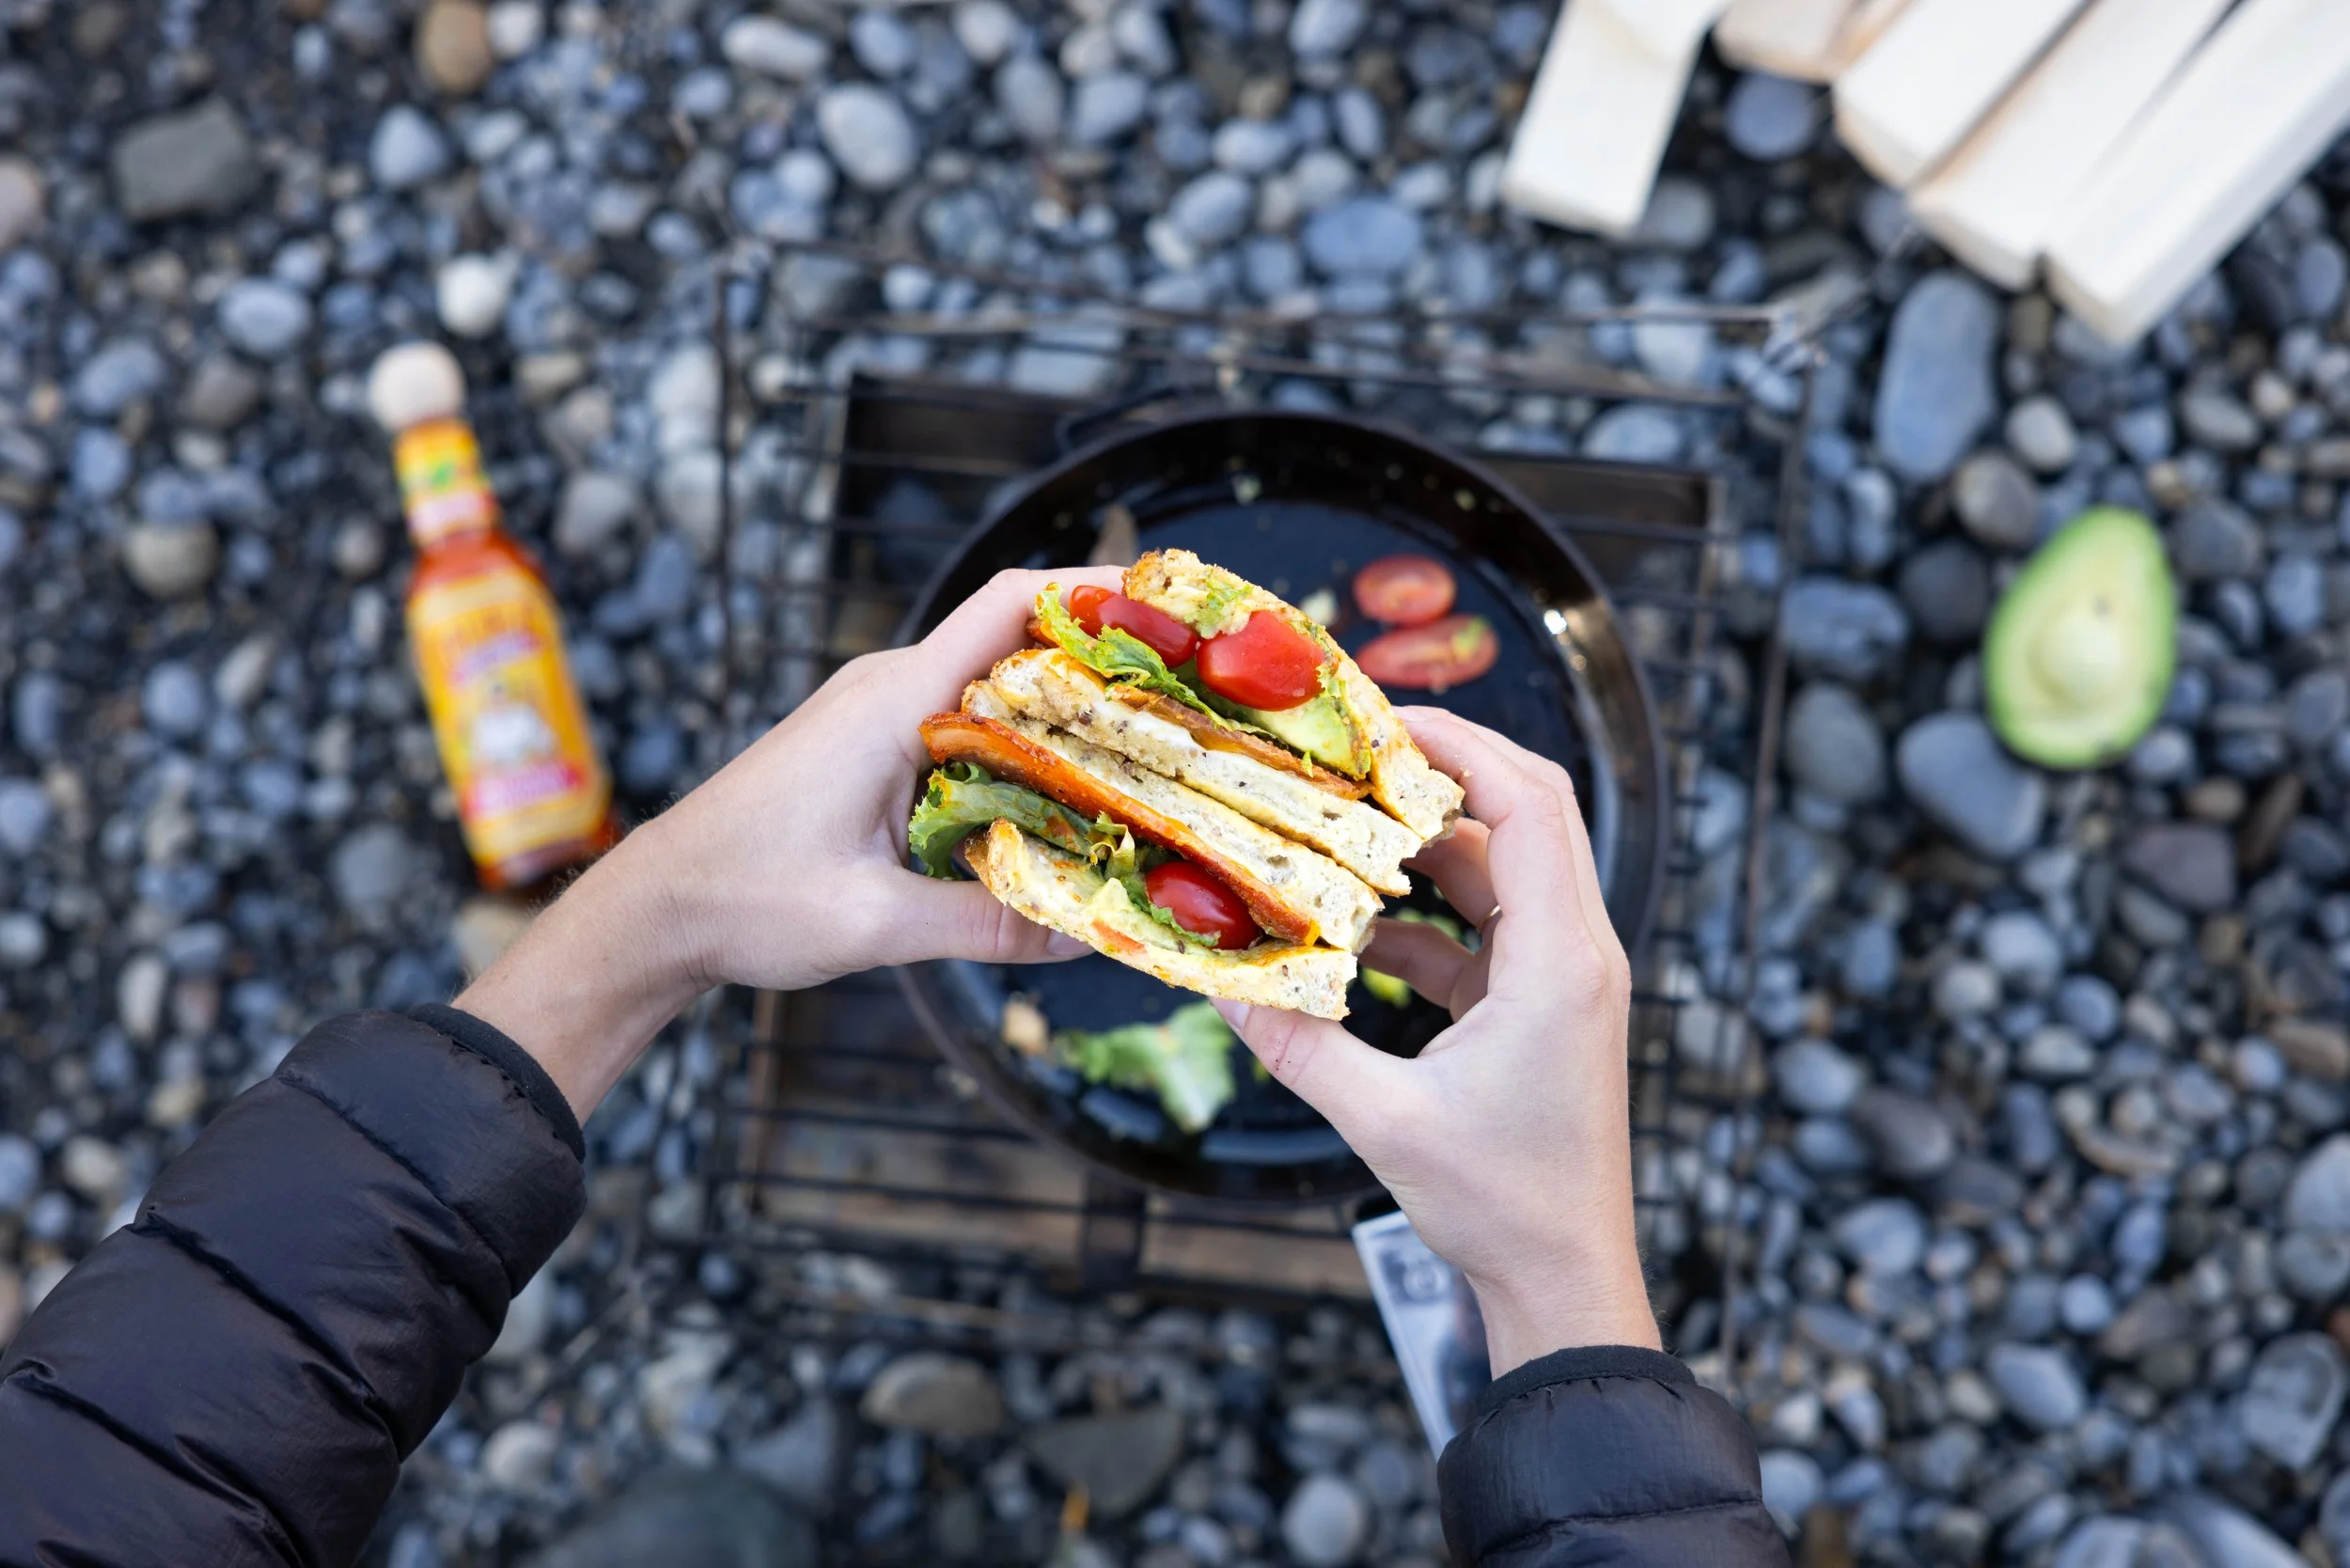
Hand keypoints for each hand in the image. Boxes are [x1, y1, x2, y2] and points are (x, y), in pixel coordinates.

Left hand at [459, 566, 1124, 1116]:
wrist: (656, 908)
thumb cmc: (743, 900)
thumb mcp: (872, 924)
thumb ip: (982, 923)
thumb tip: (1087, 935)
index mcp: (893, 699)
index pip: (1008, 604)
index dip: (1093, 588)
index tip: (1169, 604)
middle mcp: (890, 687)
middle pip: (1018, 643)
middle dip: (1104, 661)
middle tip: (1189, 697)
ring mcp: (880, 713)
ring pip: (996, 688)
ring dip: (1066, 710)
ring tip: (1150, 748)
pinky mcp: (873, 747)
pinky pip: (967, 724)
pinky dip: (1023, 744)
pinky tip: (1068, 794)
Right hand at [1213, 709, 1659, 1371]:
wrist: (1563, 1280)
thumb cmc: (1502, 1206)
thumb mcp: (1383, 1122)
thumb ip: (1296, 1043)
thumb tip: (1212, 982)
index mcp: (1562, 962)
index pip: (1529, 804)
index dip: (1462, 744)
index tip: (1382, 719)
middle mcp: (1580, 953)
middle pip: (1530, 811)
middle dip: (1446, 768)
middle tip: (1357, 749)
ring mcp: (1566, 979)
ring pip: (1507, 867)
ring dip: (1431, 842)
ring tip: (1343, 825)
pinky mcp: (1543, 1006)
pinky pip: (1489, 927)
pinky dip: (1428, 914)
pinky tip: (1356, 930)